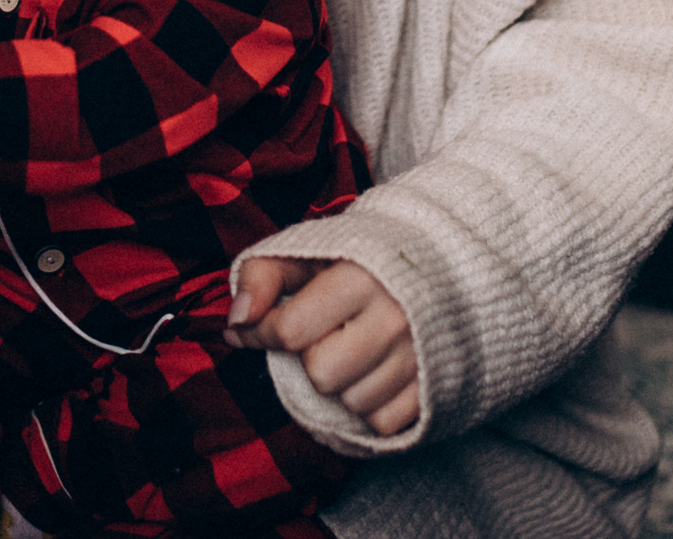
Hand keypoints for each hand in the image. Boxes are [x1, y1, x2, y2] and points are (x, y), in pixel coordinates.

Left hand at [224, 256, 418, 436]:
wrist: (435, 262)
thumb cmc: (356, 258)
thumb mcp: (303, 250)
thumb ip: (261, 274)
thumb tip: (237, 319)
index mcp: (362, 278)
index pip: (291, 330)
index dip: (259, 333)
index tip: (250, 327)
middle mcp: (396, 318)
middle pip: (322, 374)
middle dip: (309, 356)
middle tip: (321, 333)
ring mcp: (420, 355)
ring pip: (353, 403)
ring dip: (341, 383)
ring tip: (350, 349)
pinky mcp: (435, 384)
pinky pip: (383, 422)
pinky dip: (371, 405)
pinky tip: (372, 371)